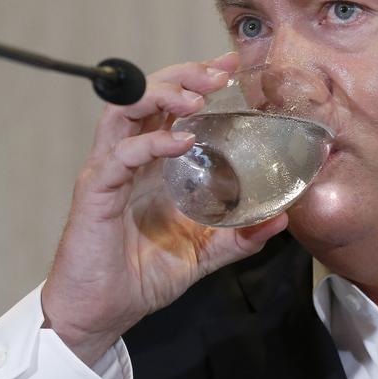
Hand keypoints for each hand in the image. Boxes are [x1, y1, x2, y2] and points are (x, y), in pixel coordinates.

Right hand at [42, 52, 288, 363]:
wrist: (101, 314)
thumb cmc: (142, 277)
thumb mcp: (204, 254)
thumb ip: (240, 236)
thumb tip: (281, 220)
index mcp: (153, 165)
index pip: (171, 107)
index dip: (196, 80)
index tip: (230, 64)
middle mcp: (129, 160)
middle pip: (146, 96)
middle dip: (182, 75)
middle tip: (217, 72)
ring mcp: (109, 172)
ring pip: (125, 111)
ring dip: (161, 95)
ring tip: (195, 98)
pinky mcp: (95, 193)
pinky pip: (120, 156)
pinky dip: (151, 143)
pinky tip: (181, 141)